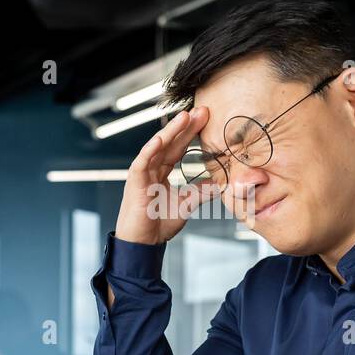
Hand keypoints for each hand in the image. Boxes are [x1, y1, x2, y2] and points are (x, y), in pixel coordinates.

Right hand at [113, 106, 219, 245]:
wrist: (144, 243)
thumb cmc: (158, 225)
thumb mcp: (186, 204)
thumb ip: (201, 192)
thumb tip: (219, 183)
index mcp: (161, 171)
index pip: (178, 147)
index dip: (191, 133)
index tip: (207, 119)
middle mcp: (151, 168)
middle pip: (170, 142)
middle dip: (185, 126)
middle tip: (202, 110)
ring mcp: (142, 173)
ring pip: (157, 147)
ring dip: (171, 131)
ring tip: (185, 117)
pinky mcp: (134, 181)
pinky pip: (142, 162)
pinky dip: (150, 150)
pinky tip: (161, 139)